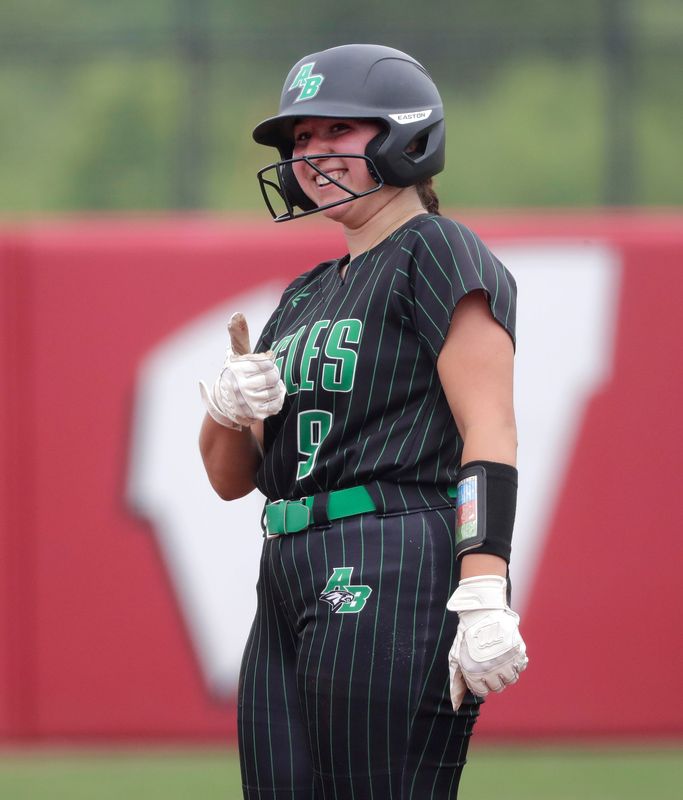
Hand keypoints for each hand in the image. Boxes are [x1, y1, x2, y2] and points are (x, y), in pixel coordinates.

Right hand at [199, 312, 285, 429]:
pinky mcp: (256, 414)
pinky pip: (277, 405)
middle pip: (273, 376)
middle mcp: (241, 385)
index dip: (268, 363)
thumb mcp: (235, 355)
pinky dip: (277, 400)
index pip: (267, 362)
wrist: (225, 405)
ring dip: (275, 389)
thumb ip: (239, 336)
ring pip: (276, 390)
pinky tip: (269, 398)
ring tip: (266, 388)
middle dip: (272, 376)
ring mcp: (249, 401)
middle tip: (265, 378)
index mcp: (237, 368)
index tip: (262, 365)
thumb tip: (237, 314)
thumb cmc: (234, 375)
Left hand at [446, 575, 527, 710]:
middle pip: (498, 687)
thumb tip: (455, 706)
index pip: (483, 691)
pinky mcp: (519, 651)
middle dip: (493, 679)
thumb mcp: (457, 656)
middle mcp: (492, 669)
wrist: (482, 611)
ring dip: (506, 672)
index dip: (480, 682)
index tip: (480, 673)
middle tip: (489, 665)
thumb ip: (457, 681)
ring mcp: (507, 660)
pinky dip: (517, 663)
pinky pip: (521, 666)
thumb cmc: (467, 634)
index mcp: (475, 671)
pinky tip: (508, 653)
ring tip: (499, 660)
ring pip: (511, 679)